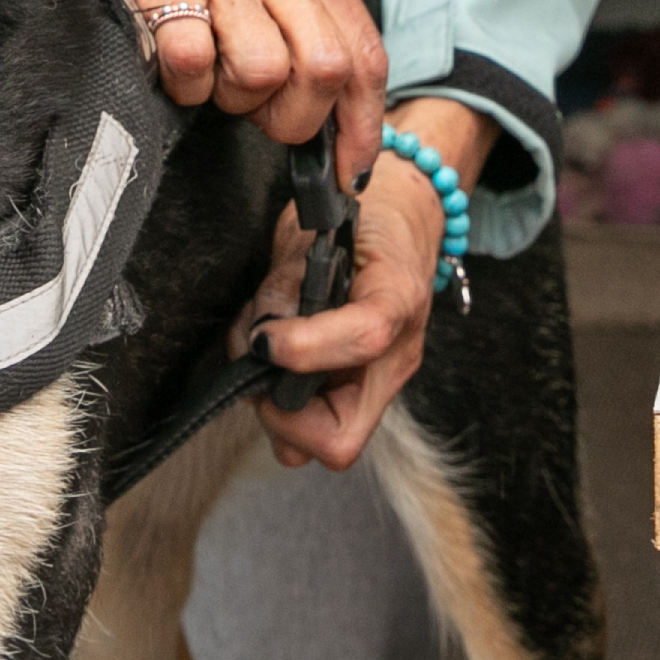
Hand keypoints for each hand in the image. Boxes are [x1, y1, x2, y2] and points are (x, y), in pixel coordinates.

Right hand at [31, 0, 383, 165]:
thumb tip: (318, 80)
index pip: (364, 53)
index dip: (363, 125)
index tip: (350, 168)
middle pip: (323, 74)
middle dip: (293, 118)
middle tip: (258, 113)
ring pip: (260, 76)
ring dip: (229, 99)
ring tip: (205, 70)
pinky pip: (190, 67)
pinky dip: (179, 83)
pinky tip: (167, 58)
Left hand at [252, 101, 489, 470]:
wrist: (401, 217)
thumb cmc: (365, 217)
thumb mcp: (321, 230)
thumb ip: (287, 285)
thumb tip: (258, 333)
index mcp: (398, 299)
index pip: (363, 341)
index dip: (303, 349)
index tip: (263, 338)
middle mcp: (394, 357)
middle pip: (340, 436)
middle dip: (283, 412)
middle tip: (259, 363)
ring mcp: (378, 381)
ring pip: (325, 443)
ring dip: (277, 411)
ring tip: (265, 354)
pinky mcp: (358, 389)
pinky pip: (316, 424)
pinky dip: (283, 404)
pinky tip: (277, 357)